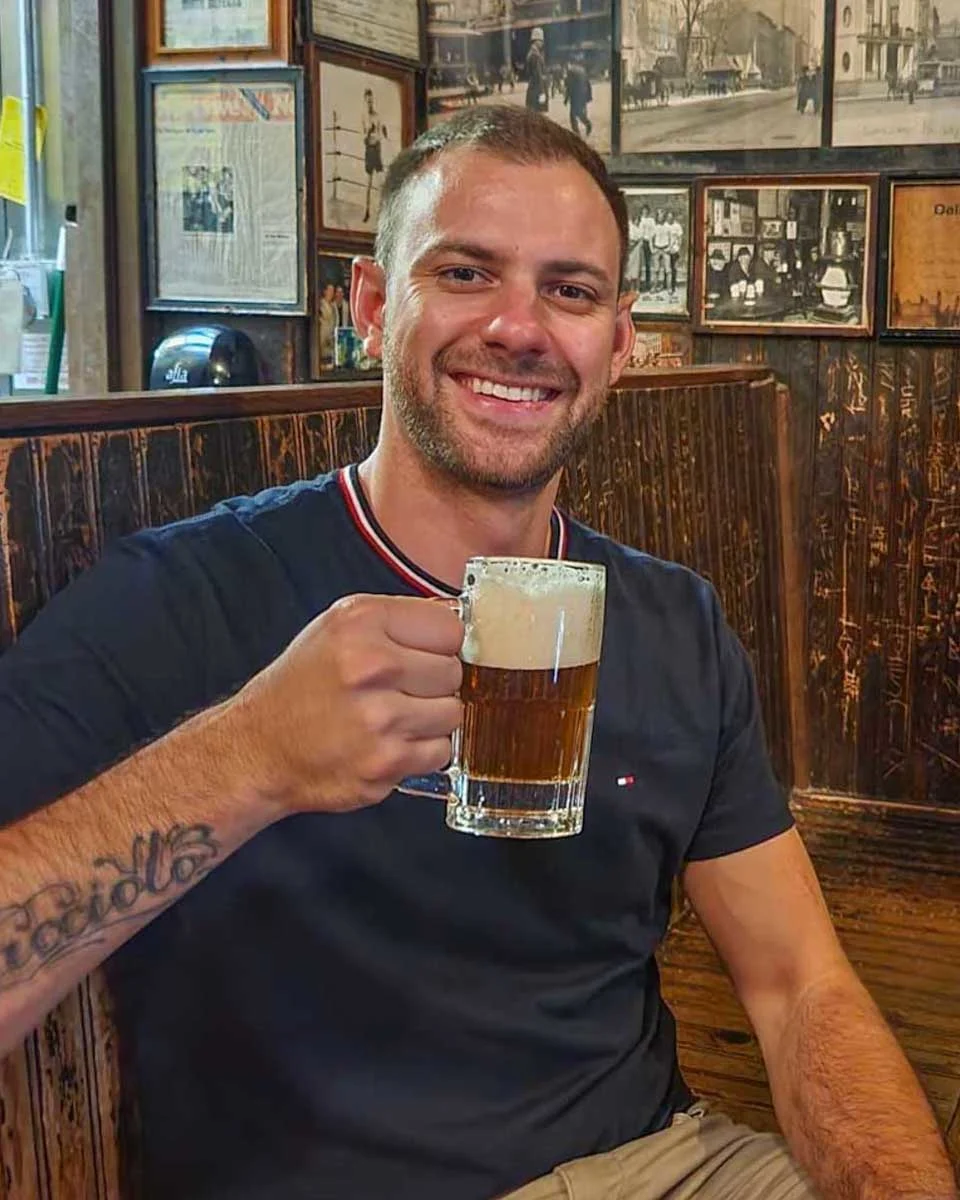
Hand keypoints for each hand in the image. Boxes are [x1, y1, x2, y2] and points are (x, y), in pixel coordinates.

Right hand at [231, 595, 462, 816]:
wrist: (259, 748)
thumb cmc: (302, 686)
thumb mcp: (339, 628)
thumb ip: (398, 620)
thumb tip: (460, 623)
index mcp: (361, 622)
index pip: (450, 627)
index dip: (440, 644)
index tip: (423, 654)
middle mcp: (371, 666)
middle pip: (454, 671)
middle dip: (434, 683)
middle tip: (400, 690)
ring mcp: (380, 718)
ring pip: (453, 713)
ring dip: (431, 719)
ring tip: (394, 717)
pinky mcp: (386, 762)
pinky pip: (441, 752)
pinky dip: (422, 751)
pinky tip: (390, 742)